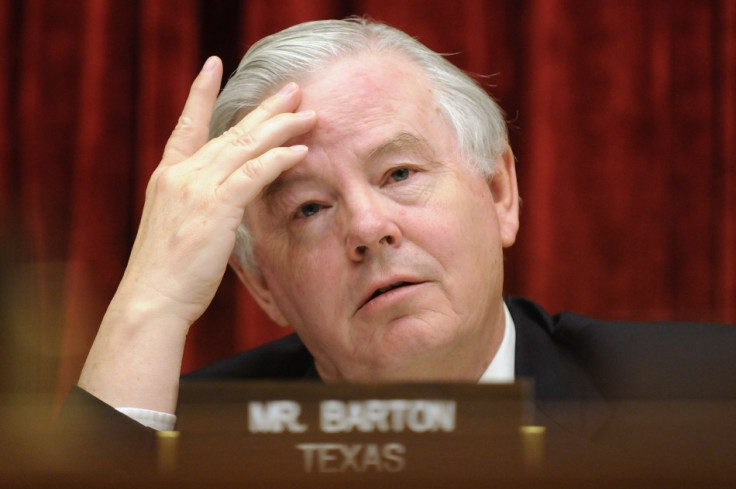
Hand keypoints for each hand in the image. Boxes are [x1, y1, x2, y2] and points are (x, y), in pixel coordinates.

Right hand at [78, 57, 315, 411]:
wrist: (151, 298)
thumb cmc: (165, 273)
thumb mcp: (176, 228)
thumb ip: (198, 205)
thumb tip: (225, 202)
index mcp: (168, 177)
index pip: (187, 125)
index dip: (201, 94)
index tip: (213, 66)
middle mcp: (182, 175)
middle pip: (230, 131)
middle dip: (265, 109)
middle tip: (291, 90)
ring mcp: (198, 188)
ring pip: (246, 146)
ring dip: (281, 128)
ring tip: (308, 113)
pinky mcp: (216, 207)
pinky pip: (255, 174)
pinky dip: (279, 160)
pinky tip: (300, 151)